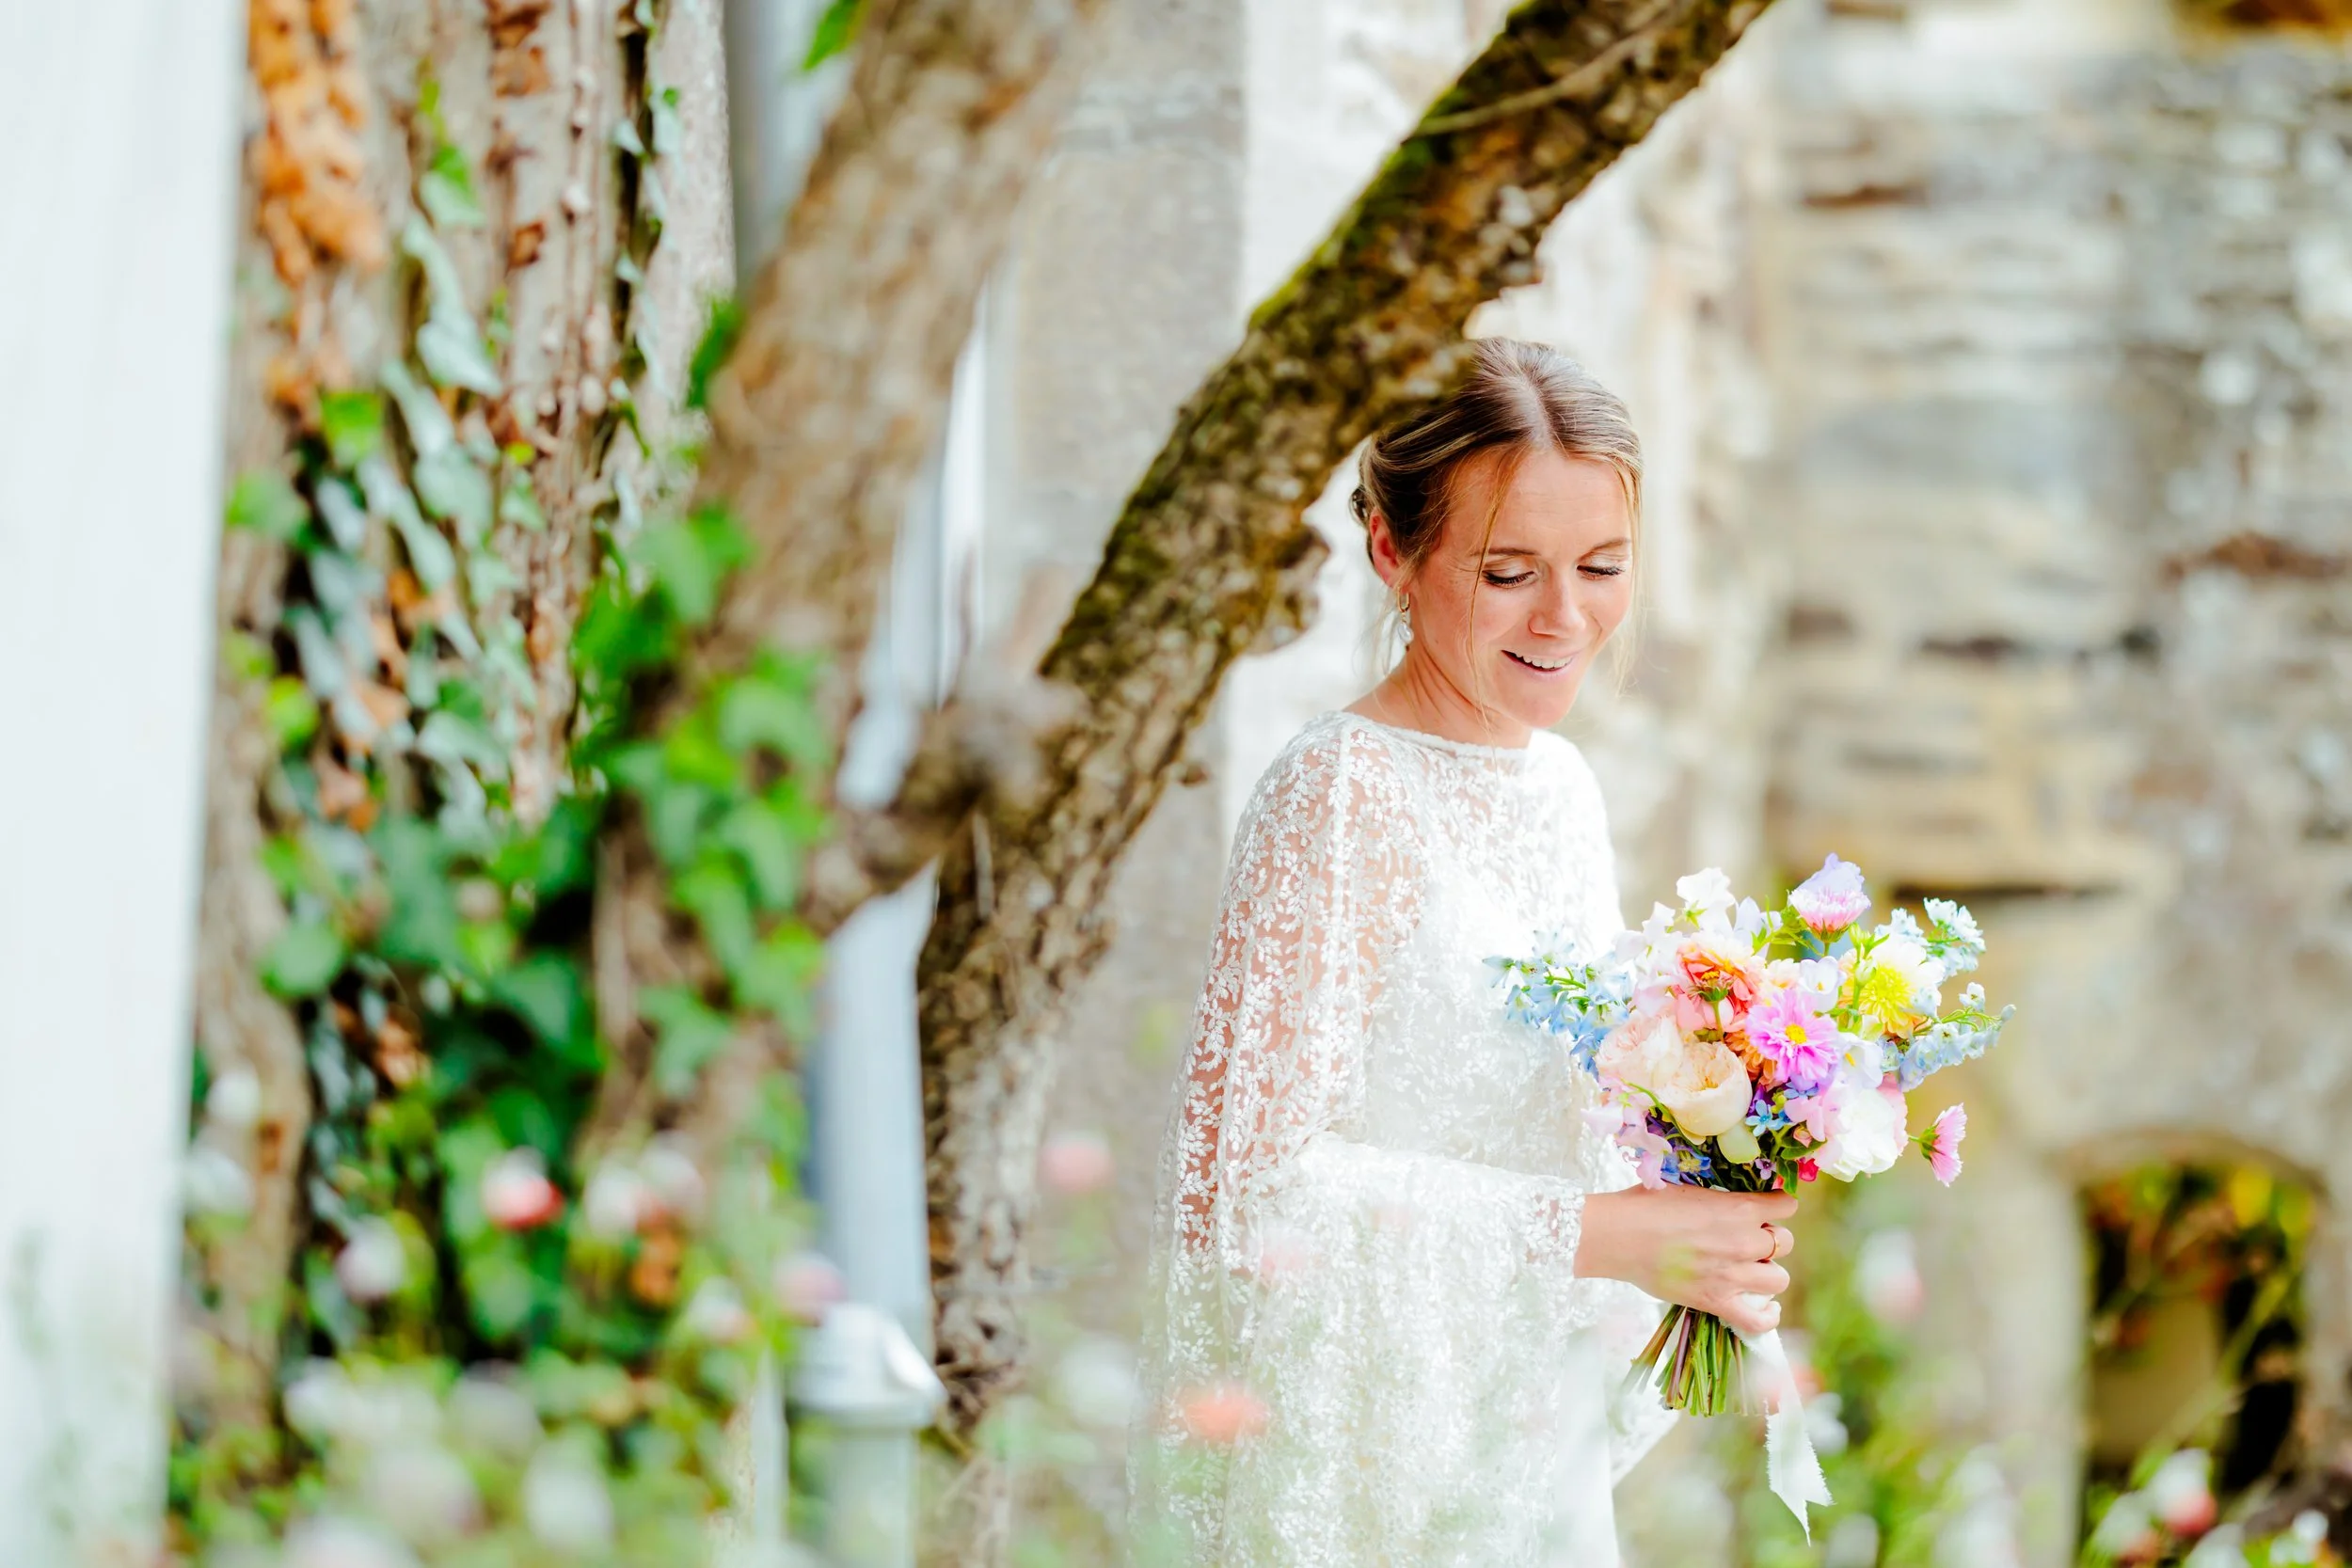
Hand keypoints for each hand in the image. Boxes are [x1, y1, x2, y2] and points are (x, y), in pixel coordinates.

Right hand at [1573, 1186, 1796, 1337]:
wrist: (1618, 1235)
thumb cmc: (1646, 1204)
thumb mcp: (1688, 1187)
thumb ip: (1719, 1196)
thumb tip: (1731, 1201)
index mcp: (1738, 1208)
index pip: (1787, 1205)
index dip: (1777, 1206)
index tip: (1766, 1209)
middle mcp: (1743, 1241)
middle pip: (1785, 1242)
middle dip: (1769, 1239)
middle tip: (1746, 1240)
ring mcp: (1732, 1275)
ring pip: (1779, 1278)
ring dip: (1767, 1272)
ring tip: (1749, 1270)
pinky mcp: (1716, 1302)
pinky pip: (1760, 1319)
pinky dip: (1768, 1315)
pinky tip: (1764, 1306)